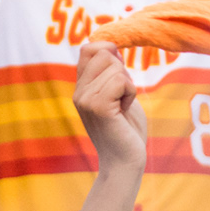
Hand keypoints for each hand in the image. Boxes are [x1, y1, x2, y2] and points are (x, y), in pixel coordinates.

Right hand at [75, 42, 146, 176]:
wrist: (125, 162)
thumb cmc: (126, 131)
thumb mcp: (119, 95)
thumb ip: (114, 73)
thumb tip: (114, 48)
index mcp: (82, 87)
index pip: (89, 48)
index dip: (109, 52)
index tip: (120, 76)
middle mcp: (79, 91)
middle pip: (104, 53)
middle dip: (122, 72)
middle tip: (122, 98)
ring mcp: (85, 98)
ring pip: (114, 66)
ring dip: (128, 86)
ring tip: (122, 107)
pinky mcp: (97, 106)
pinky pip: (121, 80)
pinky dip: (130, 93)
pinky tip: (124, 111)